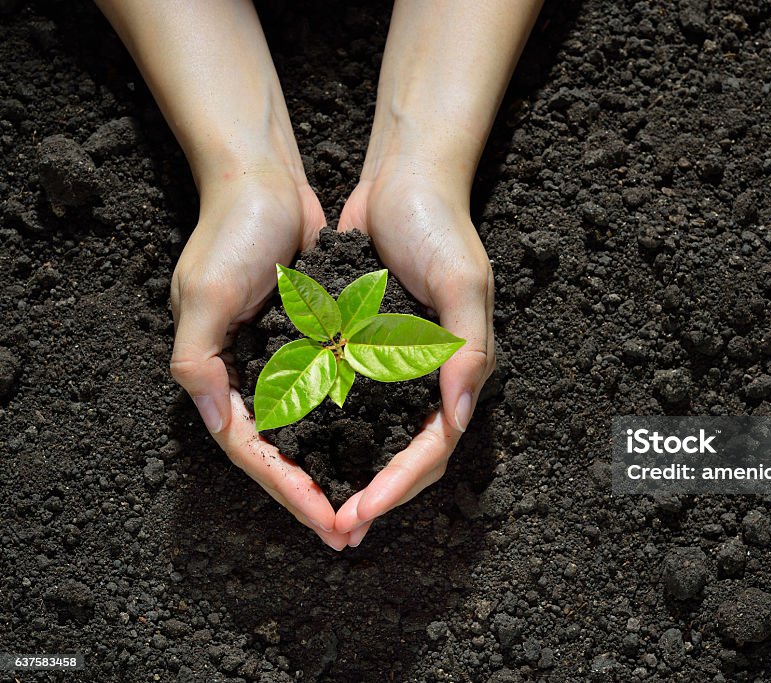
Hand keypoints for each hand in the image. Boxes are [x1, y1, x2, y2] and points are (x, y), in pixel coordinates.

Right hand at [170, 171, 351, 549]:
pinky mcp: (312, 339)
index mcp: (218, 373)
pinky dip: (351, 423)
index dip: (289, 491)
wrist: (261, 178)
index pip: (254, 451)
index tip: (329, 521)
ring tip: (367, 505)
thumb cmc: (232, 231)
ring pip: (310, 431)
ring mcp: (283, 358)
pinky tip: (379, 446)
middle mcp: (249, 374)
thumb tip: (219, 426)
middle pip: (283, 452)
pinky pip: (332, 394)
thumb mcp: (204, 294)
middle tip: (352, 533)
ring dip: (336, 468)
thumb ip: (199, 363)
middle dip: (315, 495)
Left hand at [332, 170, 495, 545]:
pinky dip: (333, 431)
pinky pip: (353, 401)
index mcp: (461, 369)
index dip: (398, 485)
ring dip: (353, 473)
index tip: (359, 512)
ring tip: (319, 506)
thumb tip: (455, 419)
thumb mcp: (461, 281)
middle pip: (408, 455)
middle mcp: (432, 375)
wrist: (406, 179)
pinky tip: (302, 449)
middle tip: (335, 527)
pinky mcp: (368, 347)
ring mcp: (399, 364)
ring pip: (379, 437)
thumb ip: (465, 349)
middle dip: (375, 495)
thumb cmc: (439, 226)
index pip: (433, 446)